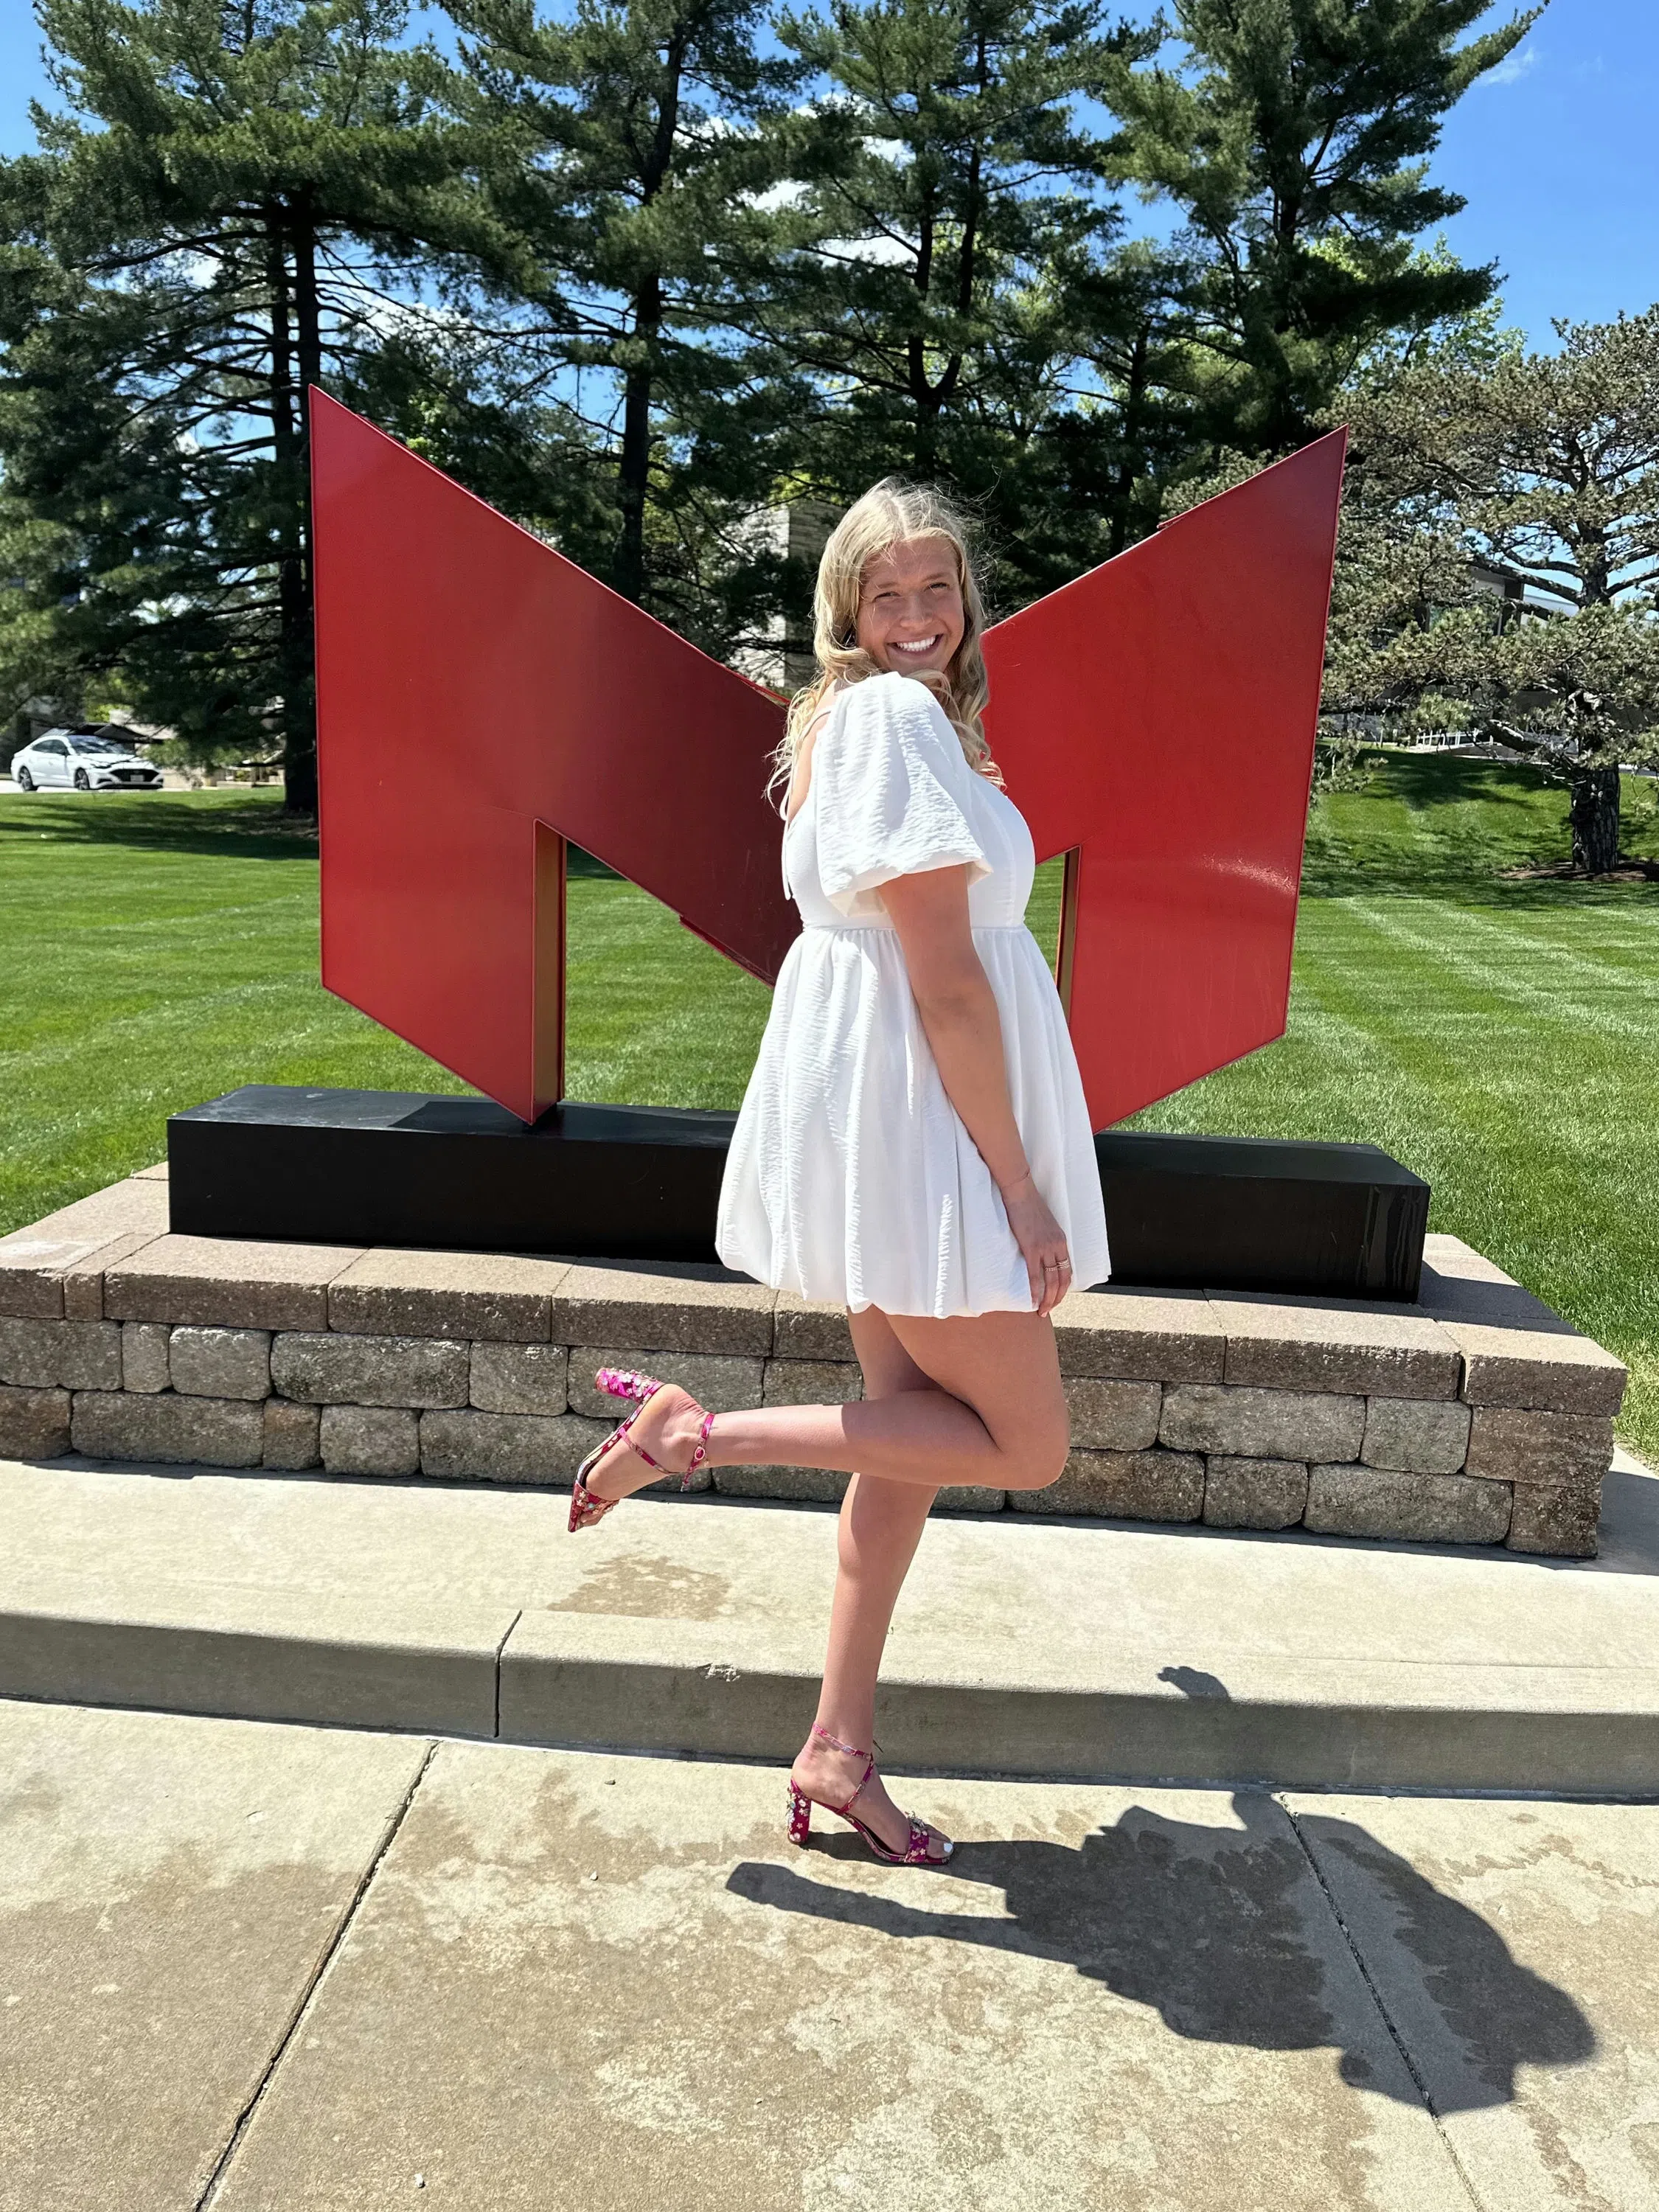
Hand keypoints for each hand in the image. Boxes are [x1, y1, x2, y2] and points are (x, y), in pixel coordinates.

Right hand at [1000, 1172, 1072, 1315]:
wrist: (1021, 1193)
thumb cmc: (1029, 1206)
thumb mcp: (1045, 1225)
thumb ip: (1047, 1239)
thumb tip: (1041, 1252)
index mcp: (1061, 1241)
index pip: (1067, 1270)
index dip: (1063, 1287)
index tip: (1056, 1297)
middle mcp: (1057, 1246)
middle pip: (1062, 1279)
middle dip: (1057, 1298)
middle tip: (1049, 1309)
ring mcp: (1045, 1248)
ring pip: (1051, 1281)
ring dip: (1048, 1299)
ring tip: (1042, 1311)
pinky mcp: (1031, 1248)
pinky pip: (1035, 1275)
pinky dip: (1035, 1290)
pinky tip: (1033, 1301)